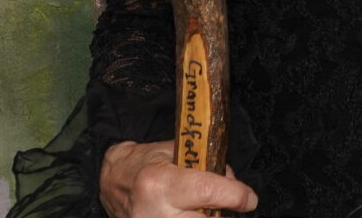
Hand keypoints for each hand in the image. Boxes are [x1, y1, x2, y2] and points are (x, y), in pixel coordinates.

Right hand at [100, 140, 257, 216]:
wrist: (111, 182)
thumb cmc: (145, 161)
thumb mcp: (175, 151)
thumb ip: (204, 163)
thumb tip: (231, 180)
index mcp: (161, 182)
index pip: (206, 191)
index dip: (234, 196)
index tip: (250, 199)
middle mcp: (155, 213)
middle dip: (224, 215)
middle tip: (234, 205)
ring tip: (209, 209)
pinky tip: (197, 214)